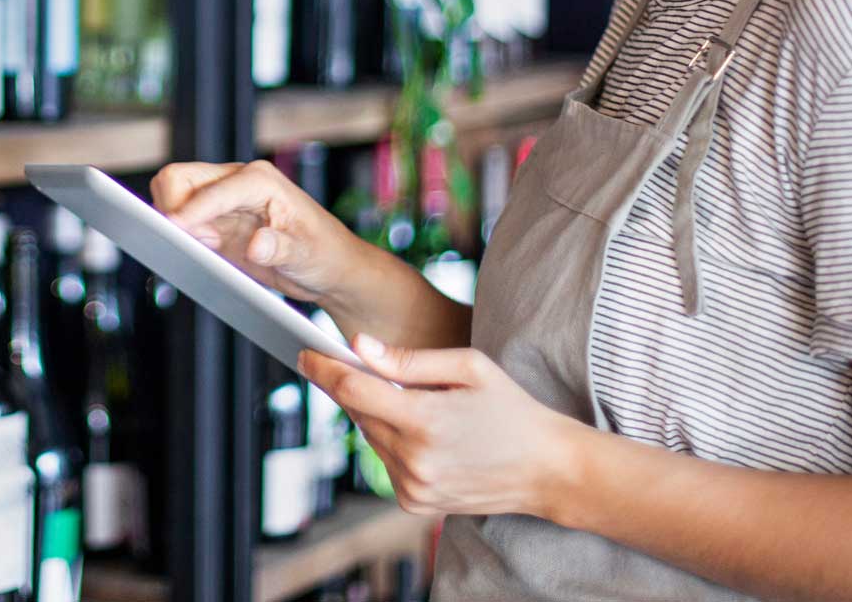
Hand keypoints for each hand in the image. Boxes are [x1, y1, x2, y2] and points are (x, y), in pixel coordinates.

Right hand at [151, 160, 365, 306]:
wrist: (328, 267)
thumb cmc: (326, 253)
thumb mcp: (308, 255)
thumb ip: (281, 248)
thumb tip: (257, 244)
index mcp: (260, 180)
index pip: (212, 189)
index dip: (191, 210)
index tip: (173, 229)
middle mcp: (237, 183)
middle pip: (179, 179)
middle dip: (171, 208)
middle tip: (187, 242)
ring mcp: (223, 202)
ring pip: (173, 196)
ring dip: (173, 223)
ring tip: (200, 250)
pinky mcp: (215, 223)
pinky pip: (181, 221)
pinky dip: (177, 236)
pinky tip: (197, 254)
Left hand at [299, 334, 587, 520]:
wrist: (548, 470)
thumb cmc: (511, 408)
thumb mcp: (469, 367)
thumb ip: (409, 359)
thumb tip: (358, 346)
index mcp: (424, 421)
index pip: (352, 389)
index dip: (323, 368)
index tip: (303, 352)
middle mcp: (414, 460)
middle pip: (357, 412)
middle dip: (351, 386)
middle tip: (350, 362)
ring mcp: (414, 487)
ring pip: (370, 437)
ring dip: (376, 415)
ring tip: (408, 401)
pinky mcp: (416, 503)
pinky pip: (386, 462)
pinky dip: (392, 442)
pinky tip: (422, 432)